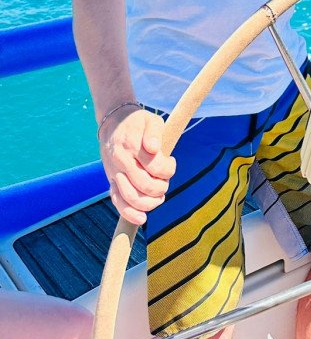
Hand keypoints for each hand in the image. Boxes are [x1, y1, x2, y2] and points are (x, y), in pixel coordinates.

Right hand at [98, 107, 175, 224]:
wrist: (113, 124)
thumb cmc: (137, 123)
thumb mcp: (150, 119)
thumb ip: (154, 133)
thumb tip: (154, 148)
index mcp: (132, 145)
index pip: (155, 166)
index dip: (168, 169)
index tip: (171, 162)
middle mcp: (121, 161)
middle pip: (144, 185)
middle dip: (161, 188)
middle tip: (165, 181)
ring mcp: (114, 173)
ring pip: (131, 197)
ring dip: (150, 203)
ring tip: (159, 197)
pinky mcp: (111, 181)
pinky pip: (117, 201)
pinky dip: (130, 214)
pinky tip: (142, 219)